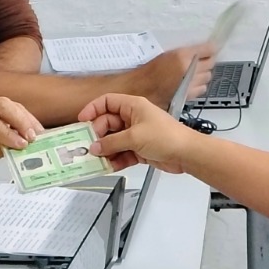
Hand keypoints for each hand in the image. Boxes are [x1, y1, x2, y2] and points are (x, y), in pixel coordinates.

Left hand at [0, 95, 42, 169]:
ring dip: (27, 120)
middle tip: (32, 137)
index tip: (22, 145)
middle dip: (20, 121)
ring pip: (11, 105)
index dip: (7, 133)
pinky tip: (37, 130)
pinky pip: (16, 107)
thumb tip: (20, 144)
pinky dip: (27, 118)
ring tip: (38, 135)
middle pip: (1, 106)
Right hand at [79, 93, 194, 172]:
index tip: (82, 121)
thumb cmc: (167, 137)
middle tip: (88, 146)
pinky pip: (122, 153)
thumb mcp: (135, 137)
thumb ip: (112, 142)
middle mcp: (133, 118)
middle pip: (107, 123)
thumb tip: (96, 147)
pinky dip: (115, 160)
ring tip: (96, 159)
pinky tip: (109, 166)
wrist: (187, 154)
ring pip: (113, 141)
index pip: (107, 102)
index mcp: (133, 106)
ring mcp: (136, 134)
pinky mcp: (140, 149)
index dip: (93, 109)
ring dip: (105, 150)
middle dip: (98, 135)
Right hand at [131, 45, 215, 106]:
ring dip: (203, 74)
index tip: (210, 49)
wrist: (139, 88)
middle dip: (206, 62)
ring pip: (207, 77)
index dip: (210, 49)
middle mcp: (189, 69)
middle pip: (210, 63)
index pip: (208, 49)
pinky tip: (190, 84)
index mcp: (182, 55)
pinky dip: (199, 86)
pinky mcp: (188, 95)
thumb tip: (201, 51)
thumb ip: (185, 53)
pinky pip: (201, 88)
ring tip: (193, 74)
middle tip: (199, 61)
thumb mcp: (167, 54)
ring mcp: (190, 83)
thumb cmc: (149, 71)